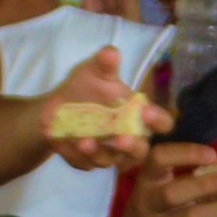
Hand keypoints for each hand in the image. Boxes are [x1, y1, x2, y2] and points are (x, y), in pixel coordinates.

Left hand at [41, 44, 158, 173]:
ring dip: (97, 152)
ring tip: (84, 141)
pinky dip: (72, 154)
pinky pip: (82, 163)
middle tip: (122, 138)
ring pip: (108, 160)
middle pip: (140, 151)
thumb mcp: (94, 72)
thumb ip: (105, 65)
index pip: (161, 124)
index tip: (146, 111)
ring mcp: (107, 153)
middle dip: (132, 146)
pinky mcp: (85, 162)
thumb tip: (110, 53)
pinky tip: (62, 142)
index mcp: (138, 116)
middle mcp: (128, 139)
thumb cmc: (86, 88)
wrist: (56, 107)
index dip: (158, 120)